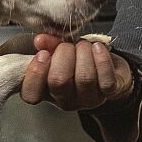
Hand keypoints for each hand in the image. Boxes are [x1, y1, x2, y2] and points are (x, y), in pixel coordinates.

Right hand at [19, 32, 134, 111]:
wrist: (109, 66)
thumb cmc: (78, 60)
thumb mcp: (59, 51)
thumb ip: (48, 45)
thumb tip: (40, 40)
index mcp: (47, 91)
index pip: (31, 95)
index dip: (35, 74)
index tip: (43, 54)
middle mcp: (66, 100)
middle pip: (59, 80)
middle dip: (63, 53)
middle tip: (68, 45)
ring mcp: (88, 99)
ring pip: (84, 77)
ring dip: (83, 52)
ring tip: (84, 45)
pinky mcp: (110, 93)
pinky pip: (106, 80)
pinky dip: (102, 59)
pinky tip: (98, 48)